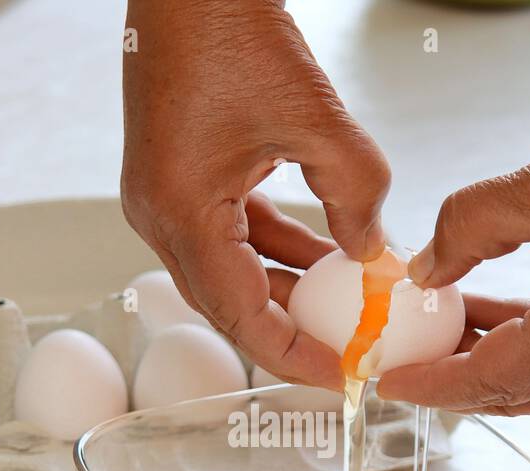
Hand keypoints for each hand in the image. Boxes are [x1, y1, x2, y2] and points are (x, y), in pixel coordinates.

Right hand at [122, 0, 389, 389]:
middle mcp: (159, 215)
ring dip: (288, 288)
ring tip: (347, 305)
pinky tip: (324, 250)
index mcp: (180, 213)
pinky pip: (229, 235)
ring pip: (231, 272)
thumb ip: (355, 194)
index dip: (297, 357)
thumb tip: (371, 252)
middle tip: (349, 352)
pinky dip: (275, 249)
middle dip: (293, 332)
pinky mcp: (177, 179)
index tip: (343, 376)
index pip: (242, 318)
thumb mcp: (316, 119)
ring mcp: (163, 197)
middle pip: (230, 306)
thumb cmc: (226, 27)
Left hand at [377, 104, 529, 414]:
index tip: (384, 381)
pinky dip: (527, 351)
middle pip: (513, 397)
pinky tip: (492, 320)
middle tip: (403, 360)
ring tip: (439, 333)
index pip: (487, 383)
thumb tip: (423, 274)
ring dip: (489, 365)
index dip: (429, 384)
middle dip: (453, 382)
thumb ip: (465, 230)